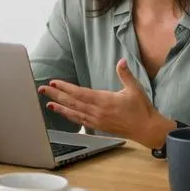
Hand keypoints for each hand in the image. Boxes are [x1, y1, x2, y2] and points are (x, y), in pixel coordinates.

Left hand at [38, 60, 171, 147]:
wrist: (146, 129)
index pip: (80, 93)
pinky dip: (69, 116)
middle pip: (72, 102)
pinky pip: (80, 120)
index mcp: (105, 100)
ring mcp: (97, 120)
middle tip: (42, 90)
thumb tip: (121, 61)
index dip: (65, 88)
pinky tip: (63, 112)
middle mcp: (97, 111)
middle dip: (56, 96)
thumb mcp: (135, 89)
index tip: (54, 83)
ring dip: (60, 107)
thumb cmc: (141, 109)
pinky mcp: (98, 126)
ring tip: (47, 103)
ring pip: (74, 113)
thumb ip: (125, 74)